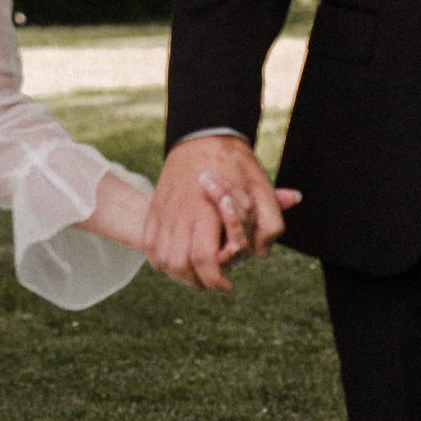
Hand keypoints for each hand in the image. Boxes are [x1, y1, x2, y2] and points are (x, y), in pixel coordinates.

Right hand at [146, 134, 299, 293]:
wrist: (201, 134)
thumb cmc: (234, 162)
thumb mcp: (259, 185)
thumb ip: (270, 216)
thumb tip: (265, 249)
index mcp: (207, 209)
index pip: (204, 259)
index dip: (215, 280)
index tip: (227, 286)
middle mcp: (181, 212)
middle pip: (180, 265)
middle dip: (196, 281)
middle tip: (211, 281)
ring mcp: (164, 210)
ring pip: (162, 259)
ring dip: (178, 273)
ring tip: (195, 273)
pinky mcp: (155, 209)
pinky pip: (150, 246)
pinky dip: (161, 260)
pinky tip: (178, 260)